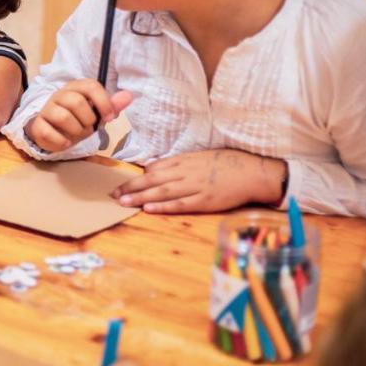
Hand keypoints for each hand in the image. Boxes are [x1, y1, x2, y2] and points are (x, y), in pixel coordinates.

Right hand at [26, 81, 133, 152]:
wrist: (54, 131)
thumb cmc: (78, 120)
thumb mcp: (97, 113)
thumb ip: (112, 105)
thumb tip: (128, 96)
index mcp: (76, 87)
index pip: (90, 86)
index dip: (104, 102)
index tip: (110, 118)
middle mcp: (60, 95)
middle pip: (76, 102)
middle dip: (88, 120)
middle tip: (88, 127)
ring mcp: (47, 109)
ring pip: (63, 117)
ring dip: (76, 131)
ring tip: (77, 135)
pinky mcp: (38, 124)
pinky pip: (48, 132)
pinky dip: (61, 141)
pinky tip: (67, 142)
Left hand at [112, 149, 285, 213]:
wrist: (252, 172)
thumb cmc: (228, 163)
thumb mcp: (201, 157)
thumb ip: (179, 163)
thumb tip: (155, 167)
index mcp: (185, 161)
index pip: (155, 168)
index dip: (137, 176)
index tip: (122, 182)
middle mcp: (186, 172)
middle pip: (153, 179)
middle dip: (132, 187)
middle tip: (114, 194)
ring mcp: (195, 187)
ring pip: (162, 192)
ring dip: (140, 197)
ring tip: (124, 202)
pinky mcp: (204, 201)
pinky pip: (180, 204)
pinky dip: (163, 206)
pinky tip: (148, 208)